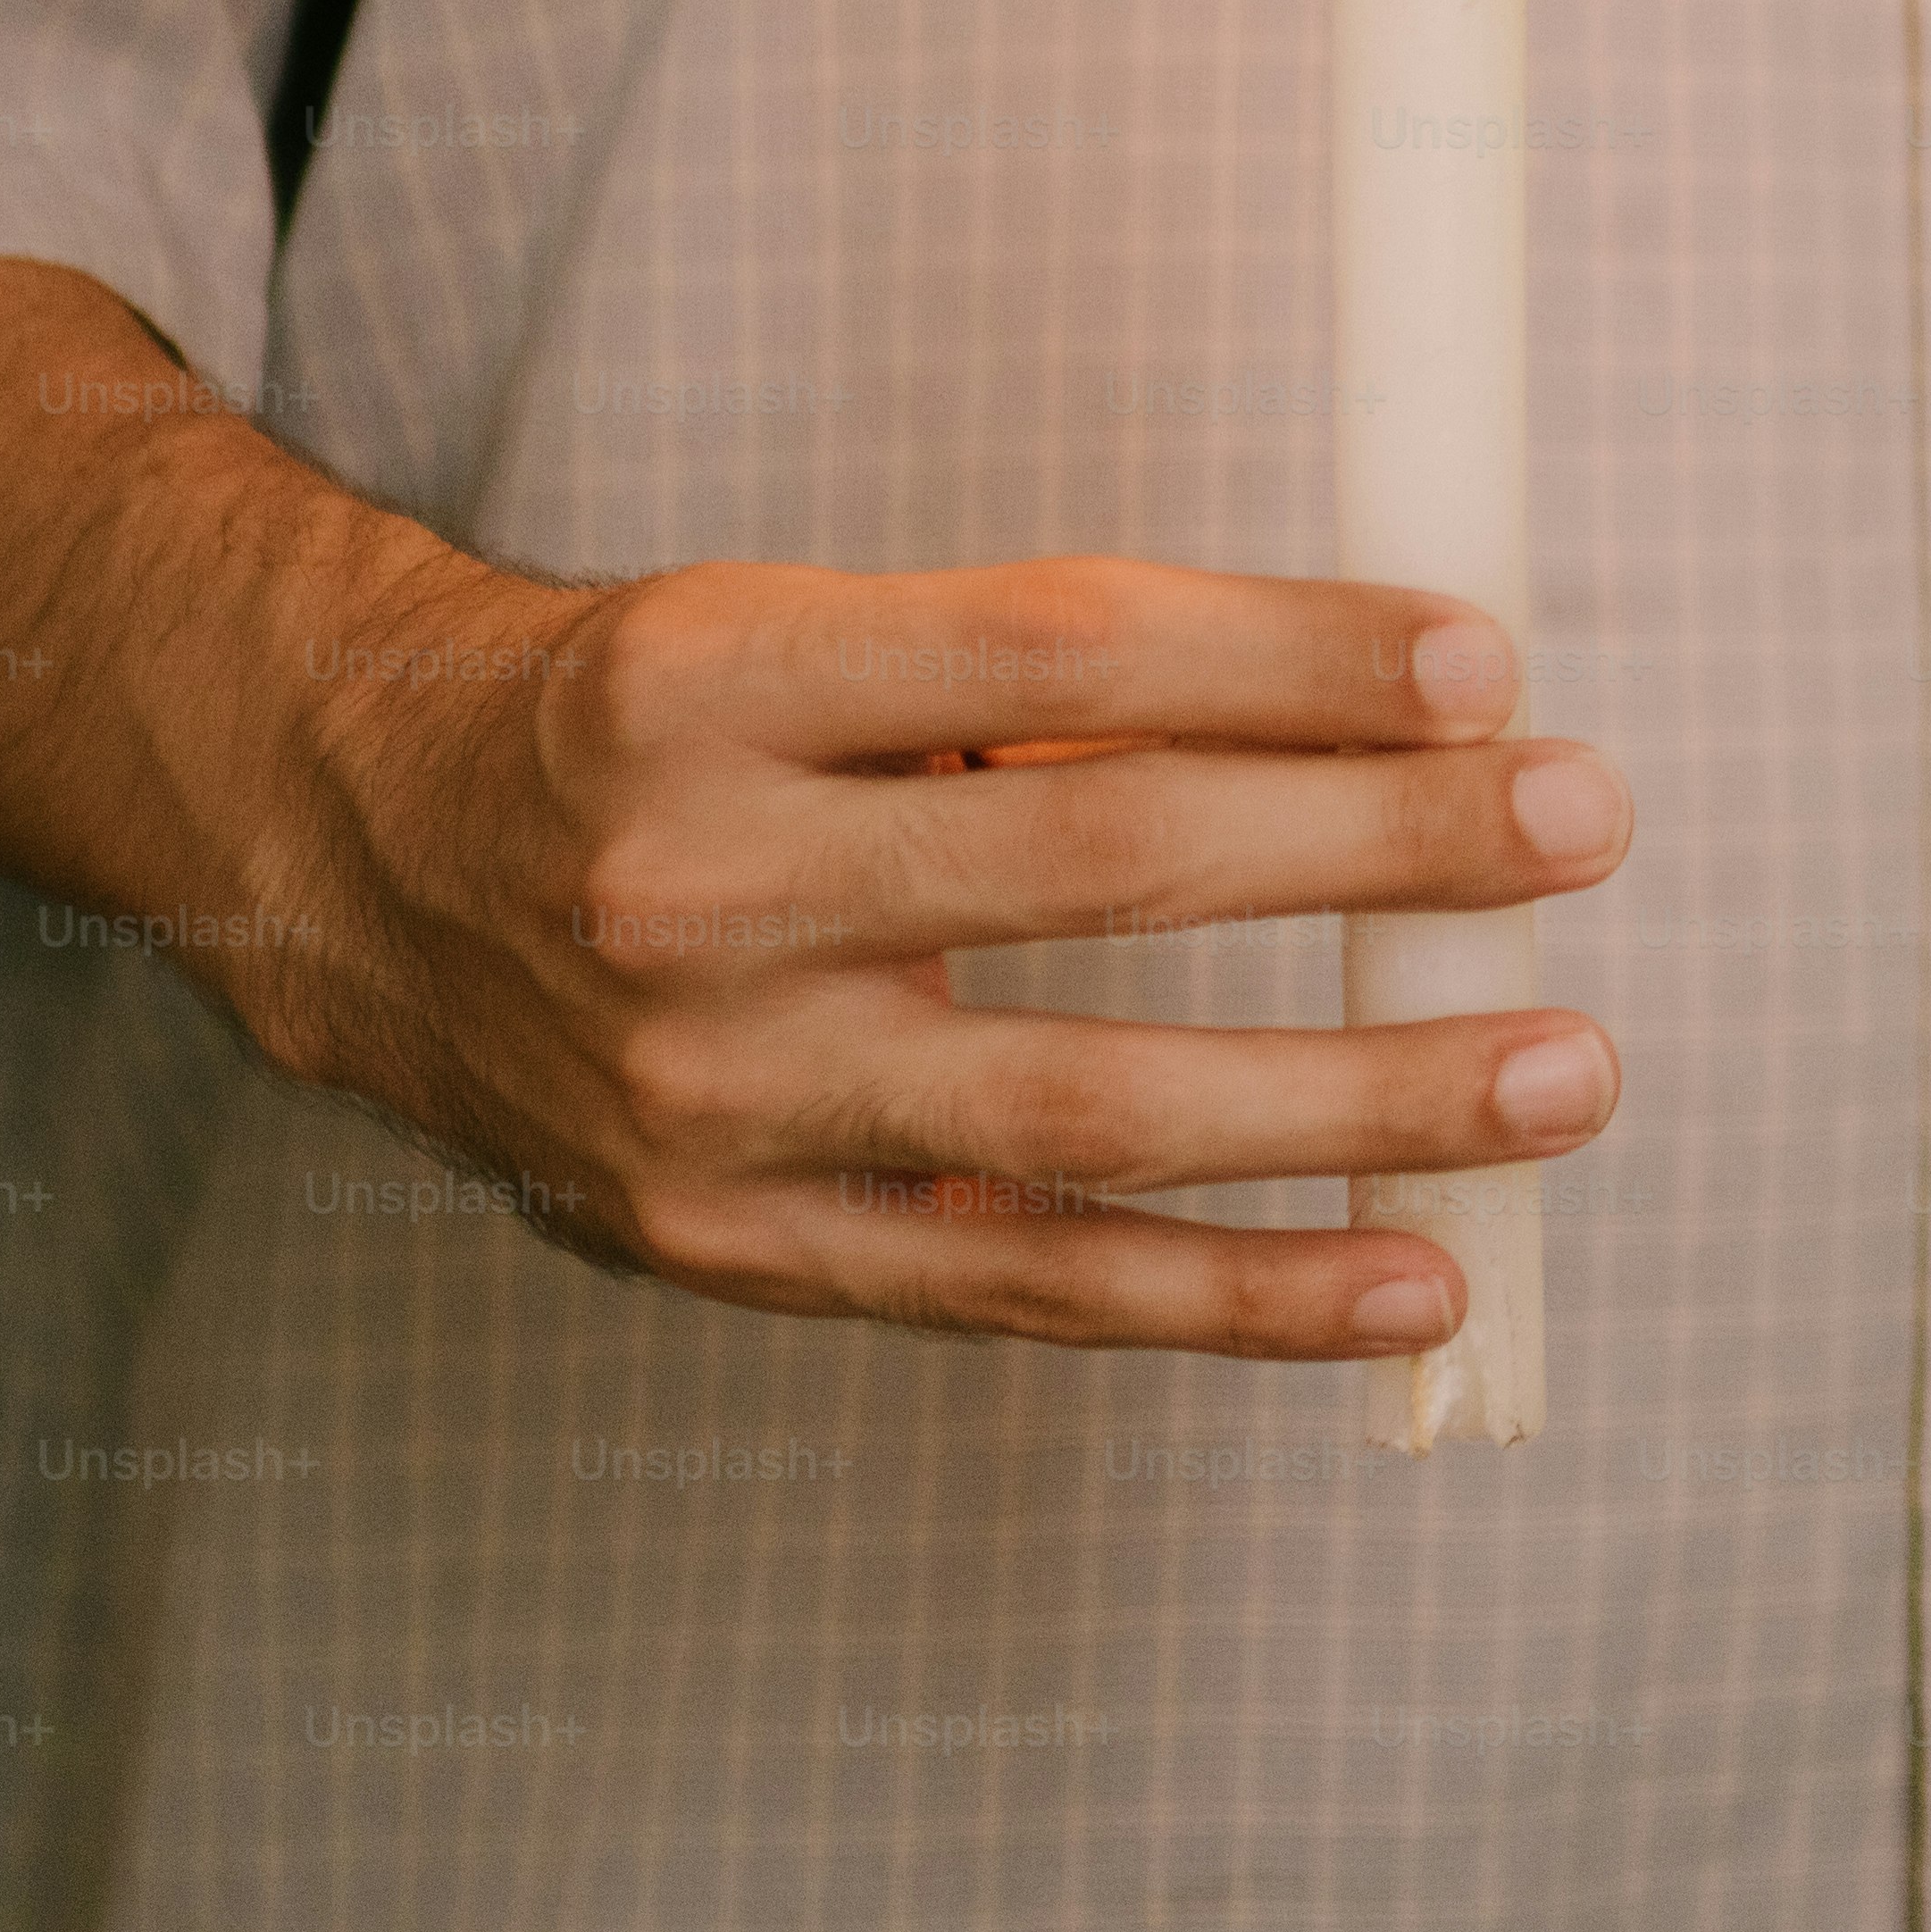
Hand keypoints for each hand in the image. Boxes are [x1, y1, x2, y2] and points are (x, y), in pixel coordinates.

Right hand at [249, 551, 1631, 1352]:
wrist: (348, 862)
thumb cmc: (651, 726)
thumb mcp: (798, 634)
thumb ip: (1038, 689)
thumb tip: (1368, 727)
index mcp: (718, 674)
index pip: (1063, 654)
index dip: (1291, 658)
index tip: (1484, 666)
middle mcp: (698, 885)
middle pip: (1103, 867)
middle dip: (1374, 846)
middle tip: (1582, 824)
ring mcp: (709, 1093)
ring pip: (1088, 1112)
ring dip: (1356, 1102)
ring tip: (1559, 1076)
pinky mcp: (728, 1245)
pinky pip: (1022, 1290)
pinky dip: (1233, 1297)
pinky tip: (1407, 1280)